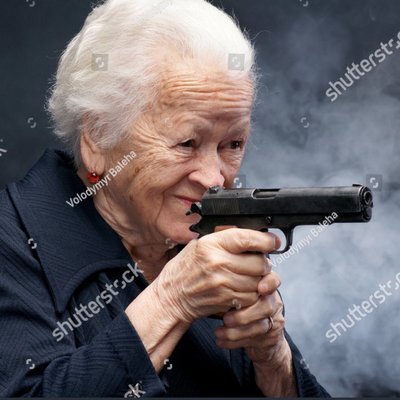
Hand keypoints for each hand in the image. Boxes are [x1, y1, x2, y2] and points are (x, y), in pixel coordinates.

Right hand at [152, 228, 279, 323]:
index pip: (246, 238)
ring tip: (249, 275)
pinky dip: (252, 293)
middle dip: (264, 262)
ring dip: (259, 279)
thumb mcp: (199, 244)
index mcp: (211, 245)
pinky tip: (242, 287)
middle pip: (259, 262)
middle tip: (259, 261)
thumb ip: (224, 238)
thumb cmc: (185, 268)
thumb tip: (251, 233)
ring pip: (258, 281)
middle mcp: (217, 263)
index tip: (273, 241)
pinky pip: (251, 296)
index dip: (265, 240)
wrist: (172, 296)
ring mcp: (223, 283)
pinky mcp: (226, 300)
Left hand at [215, 270, 285, 362]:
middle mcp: (273, 302)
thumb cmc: (241, 309)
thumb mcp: (236, 295)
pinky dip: (234, 342)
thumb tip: (210, 286)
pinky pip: (254, 340)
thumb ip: (231, 288)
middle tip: (225, 319)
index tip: (260, 288)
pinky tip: (221, 341)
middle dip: (243, 315)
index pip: (273, 279)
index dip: (269, 283)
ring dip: (236, 332)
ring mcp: (274, 320)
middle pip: (266, 306)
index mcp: (265, 287)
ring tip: (218, 332)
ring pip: (260, 326)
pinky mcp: (271, 338)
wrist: (258, 339)